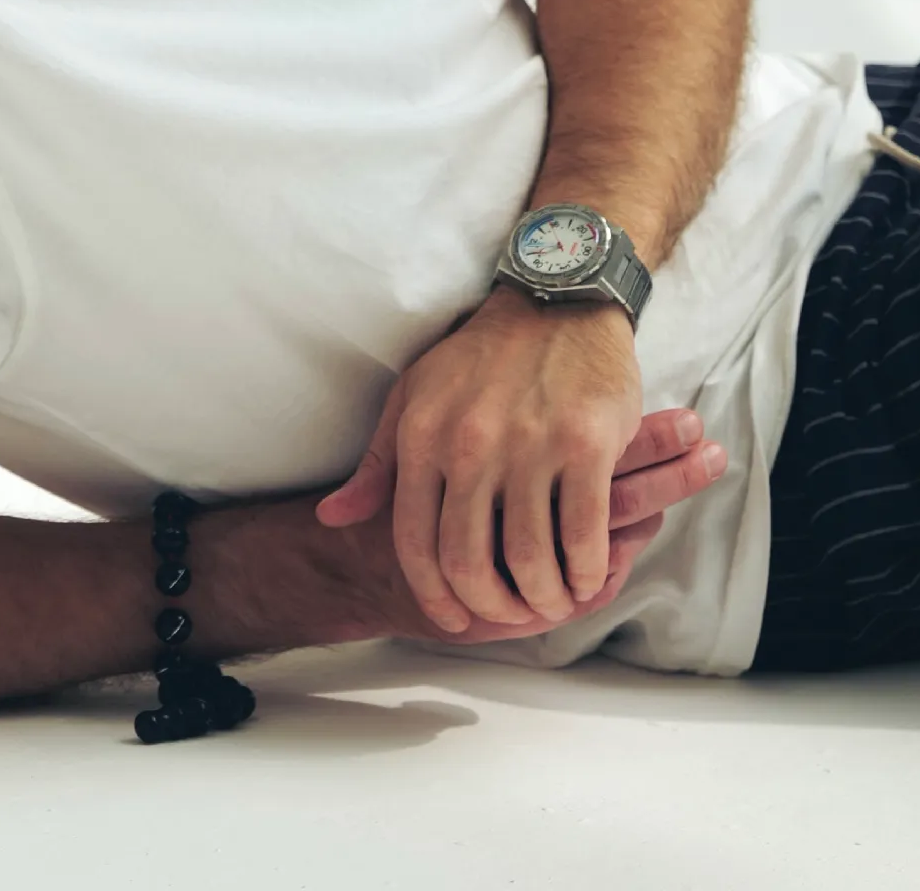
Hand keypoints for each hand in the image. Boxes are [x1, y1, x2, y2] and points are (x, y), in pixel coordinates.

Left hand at [315, 288, 651, 631]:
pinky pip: (584, 536)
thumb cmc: (480, 357)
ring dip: (544, 598)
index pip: (416, 544)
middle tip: (512, 614)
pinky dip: (586, 573)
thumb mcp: (413, 398)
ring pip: (531, 560)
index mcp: (423, 437)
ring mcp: (530, 447)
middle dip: (492, 607)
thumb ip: (377, 466)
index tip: (454, 620)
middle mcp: (470, 445)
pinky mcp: (587, 445)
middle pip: (472, 564)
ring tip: (553, 600)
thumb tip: (332, 519)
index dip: (435, 596)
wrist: (555, 300)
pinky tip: (586, 577)